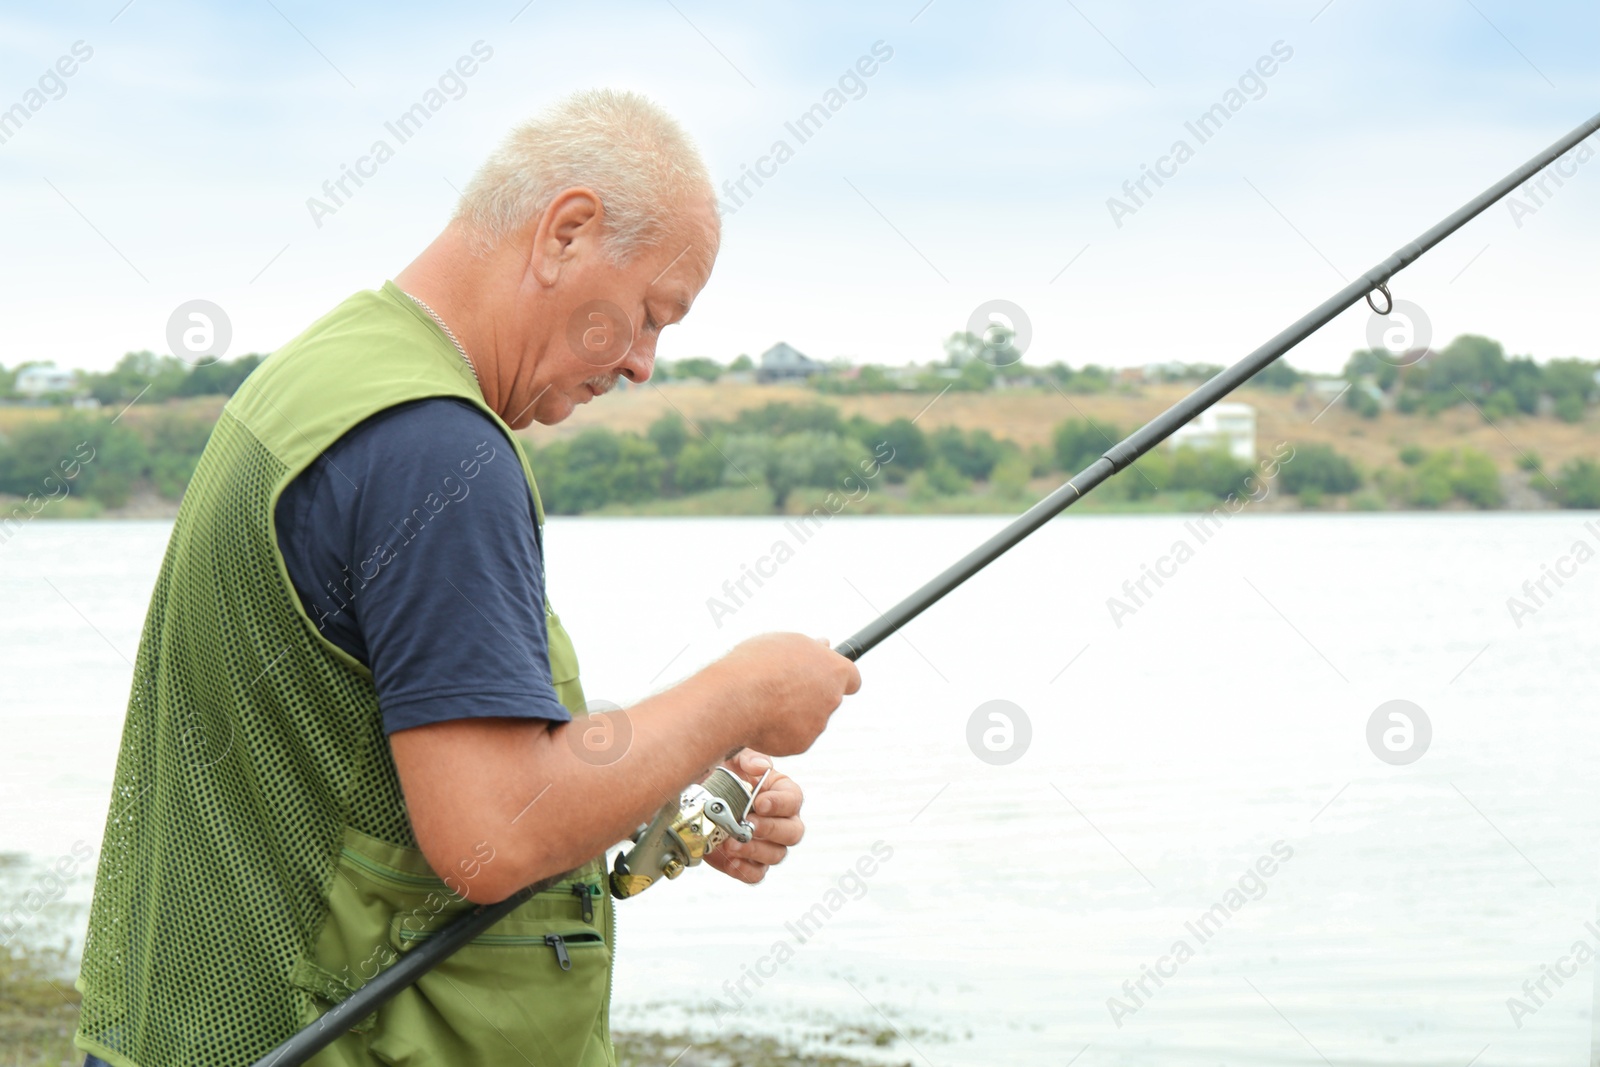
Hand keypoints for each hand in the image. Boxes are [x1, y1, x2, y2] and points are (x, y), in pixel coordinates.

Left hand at [703, 748, 803, 884]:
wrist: (698, 802)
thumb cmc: (722, 777)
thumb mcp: (732, 759)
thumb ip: (748, 758)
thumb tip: (761, 767)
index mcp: (781, 794)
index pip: (794, 800)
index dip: (780, 803)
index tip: (759, 803)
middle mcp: (781, 821)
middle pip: (793, 833)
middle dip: (770, 830)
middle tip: (747, 825)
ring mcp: (768, 845)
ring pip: (777, 855)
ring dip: (754, 851)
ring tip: (731, 844)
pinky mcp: (751, 863)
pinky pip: (757, 874)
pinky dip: (744, 870)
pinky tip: (730, 860)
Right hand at [713, 633, 860, 756]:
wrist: (735, 698)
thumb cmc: (757, 664)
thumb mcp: (785, 642)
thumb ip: (809, 647)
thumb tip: (824, 644)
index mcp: (833, 669)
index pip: (851, 678)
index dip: (836, 677)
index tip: (823, 677)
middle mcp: (832, 698)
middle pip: (827, 698)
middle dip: (810, 695)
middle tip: (782, 687)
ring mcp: (818, 724)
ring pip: (809, 719)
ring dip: (793, 713)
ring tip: (764, 701)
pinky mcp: (801, 744)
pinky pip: (793, 737)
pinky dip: (780, 731)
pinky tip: (761, 719)